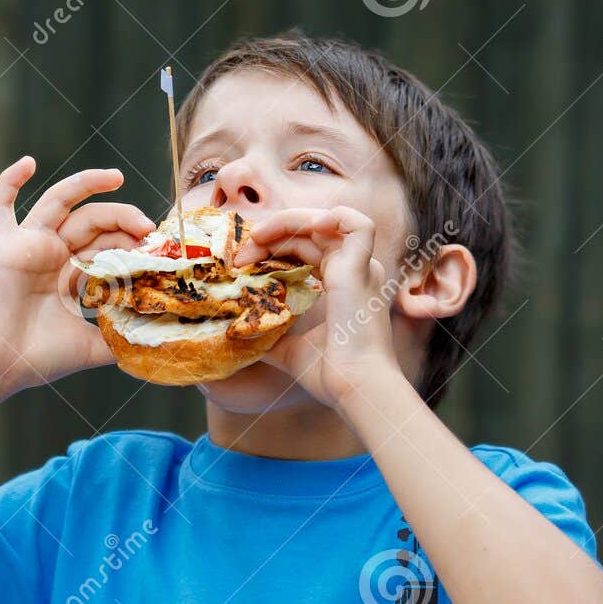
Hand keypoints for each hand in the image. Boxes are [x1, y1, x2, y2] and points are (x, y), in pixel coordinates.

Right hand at [0, 158, 155, 393]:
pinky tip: (28, 162)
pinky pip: (0, 207)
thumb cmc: (37, 359)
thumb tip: (158, 343)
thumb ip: (119, 338)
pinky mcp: (5, 246)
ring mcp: (29, 246)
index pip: (108, 244)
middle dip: (123, 219)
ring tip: (116, 176)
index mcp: (71, 275)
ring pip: (60, 202)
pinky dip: (9, 182)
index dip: (132, 241)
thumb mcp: (91, 347)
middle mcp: (53, 255)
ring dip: (87, 183)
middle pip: (93, 221)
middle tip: (147, 228)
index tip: (157, 247)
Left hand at [231, 206, 405, 408]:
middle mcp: (355, 270)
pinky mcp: (361, 268)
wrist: (354, 386)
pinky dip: (333, 217)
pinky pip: (358, 224)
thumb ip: (271, 338)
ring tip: (259, 237)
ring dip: (288, 223)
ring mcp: (360, 267)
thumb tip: (242, 337)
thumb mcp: (290, 351)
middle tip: (240, 257)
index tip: (242, 265)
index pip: (305, 248)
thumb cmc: (331, 374)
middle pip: (309, 233)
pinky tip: (302, 229)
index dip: (272, 249)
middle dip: (270, 236)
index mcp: (343, 283)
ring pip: (326, 220)